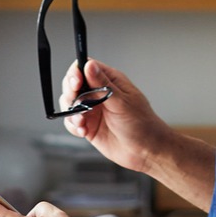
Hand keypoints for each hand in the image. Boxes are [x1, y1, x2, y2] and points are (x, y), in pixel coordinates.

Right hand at [58, 56, 167, 173]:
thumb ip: (102, 85)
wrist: (146, 151)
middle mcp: (99, 93)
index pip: (85, 67)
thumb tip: (89, 65)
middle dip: (70, 93)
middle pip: (72, 84)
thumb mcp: (122, 102)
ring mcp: (93, 109)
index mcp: (110, 81)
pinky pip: (72, 122)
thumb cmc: (142, 124)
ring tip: (82, 122)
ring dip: (72, 112)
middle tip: (75, 104)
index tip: (75, 83)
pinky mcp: (88, 125)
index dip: (76, 72)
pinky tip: (83, 131)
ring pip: (69, 103)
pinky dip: (74, 126)